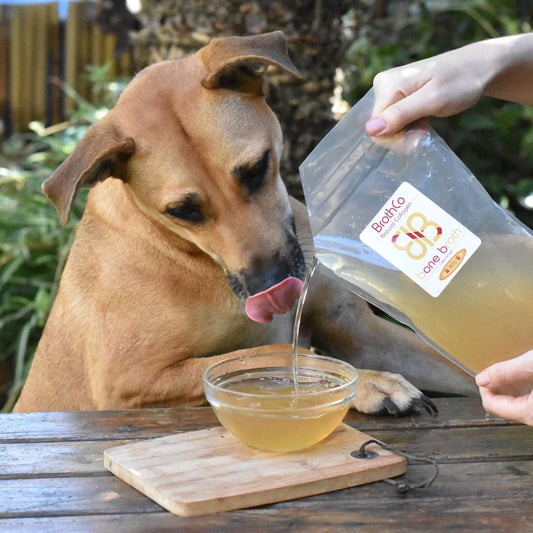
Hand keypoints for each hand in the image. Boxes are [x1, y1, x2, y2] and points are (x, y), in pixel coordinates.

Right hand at [365, 46, 485, 136]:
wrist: (479, 68)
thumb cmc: (460, 81)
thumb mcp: (432, 100)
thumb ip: (401, 114)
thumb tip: (370, 130)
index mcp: (386, 84)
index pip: (376, 126)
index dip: (396, 137)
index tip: (420, 134)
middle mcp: (383, 85)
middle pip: (381, 126)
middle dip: (402, 134)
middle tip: (425, 128)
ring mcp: (390, 91)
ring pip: (389, 126)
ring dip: (408, 131)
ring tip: (427, 123)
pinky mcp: (399, 97)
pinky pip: (396, 121)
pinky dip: (411, 126)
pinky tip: (424, 120)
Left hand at [475, 350, 532, 425]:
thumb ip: (507, 372)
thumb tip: (482, 379)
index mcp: (529, 413)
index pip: (491, 404)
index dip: (484, 385)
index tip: (485, 372)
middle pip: (502, 406)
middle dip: (496, 386)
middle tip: (496, 370)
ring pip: (515, 405)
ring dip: (509, 388)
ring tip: (510, 371)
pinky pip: (526, 403)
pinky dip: (521, 390)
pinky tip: (525, 377)